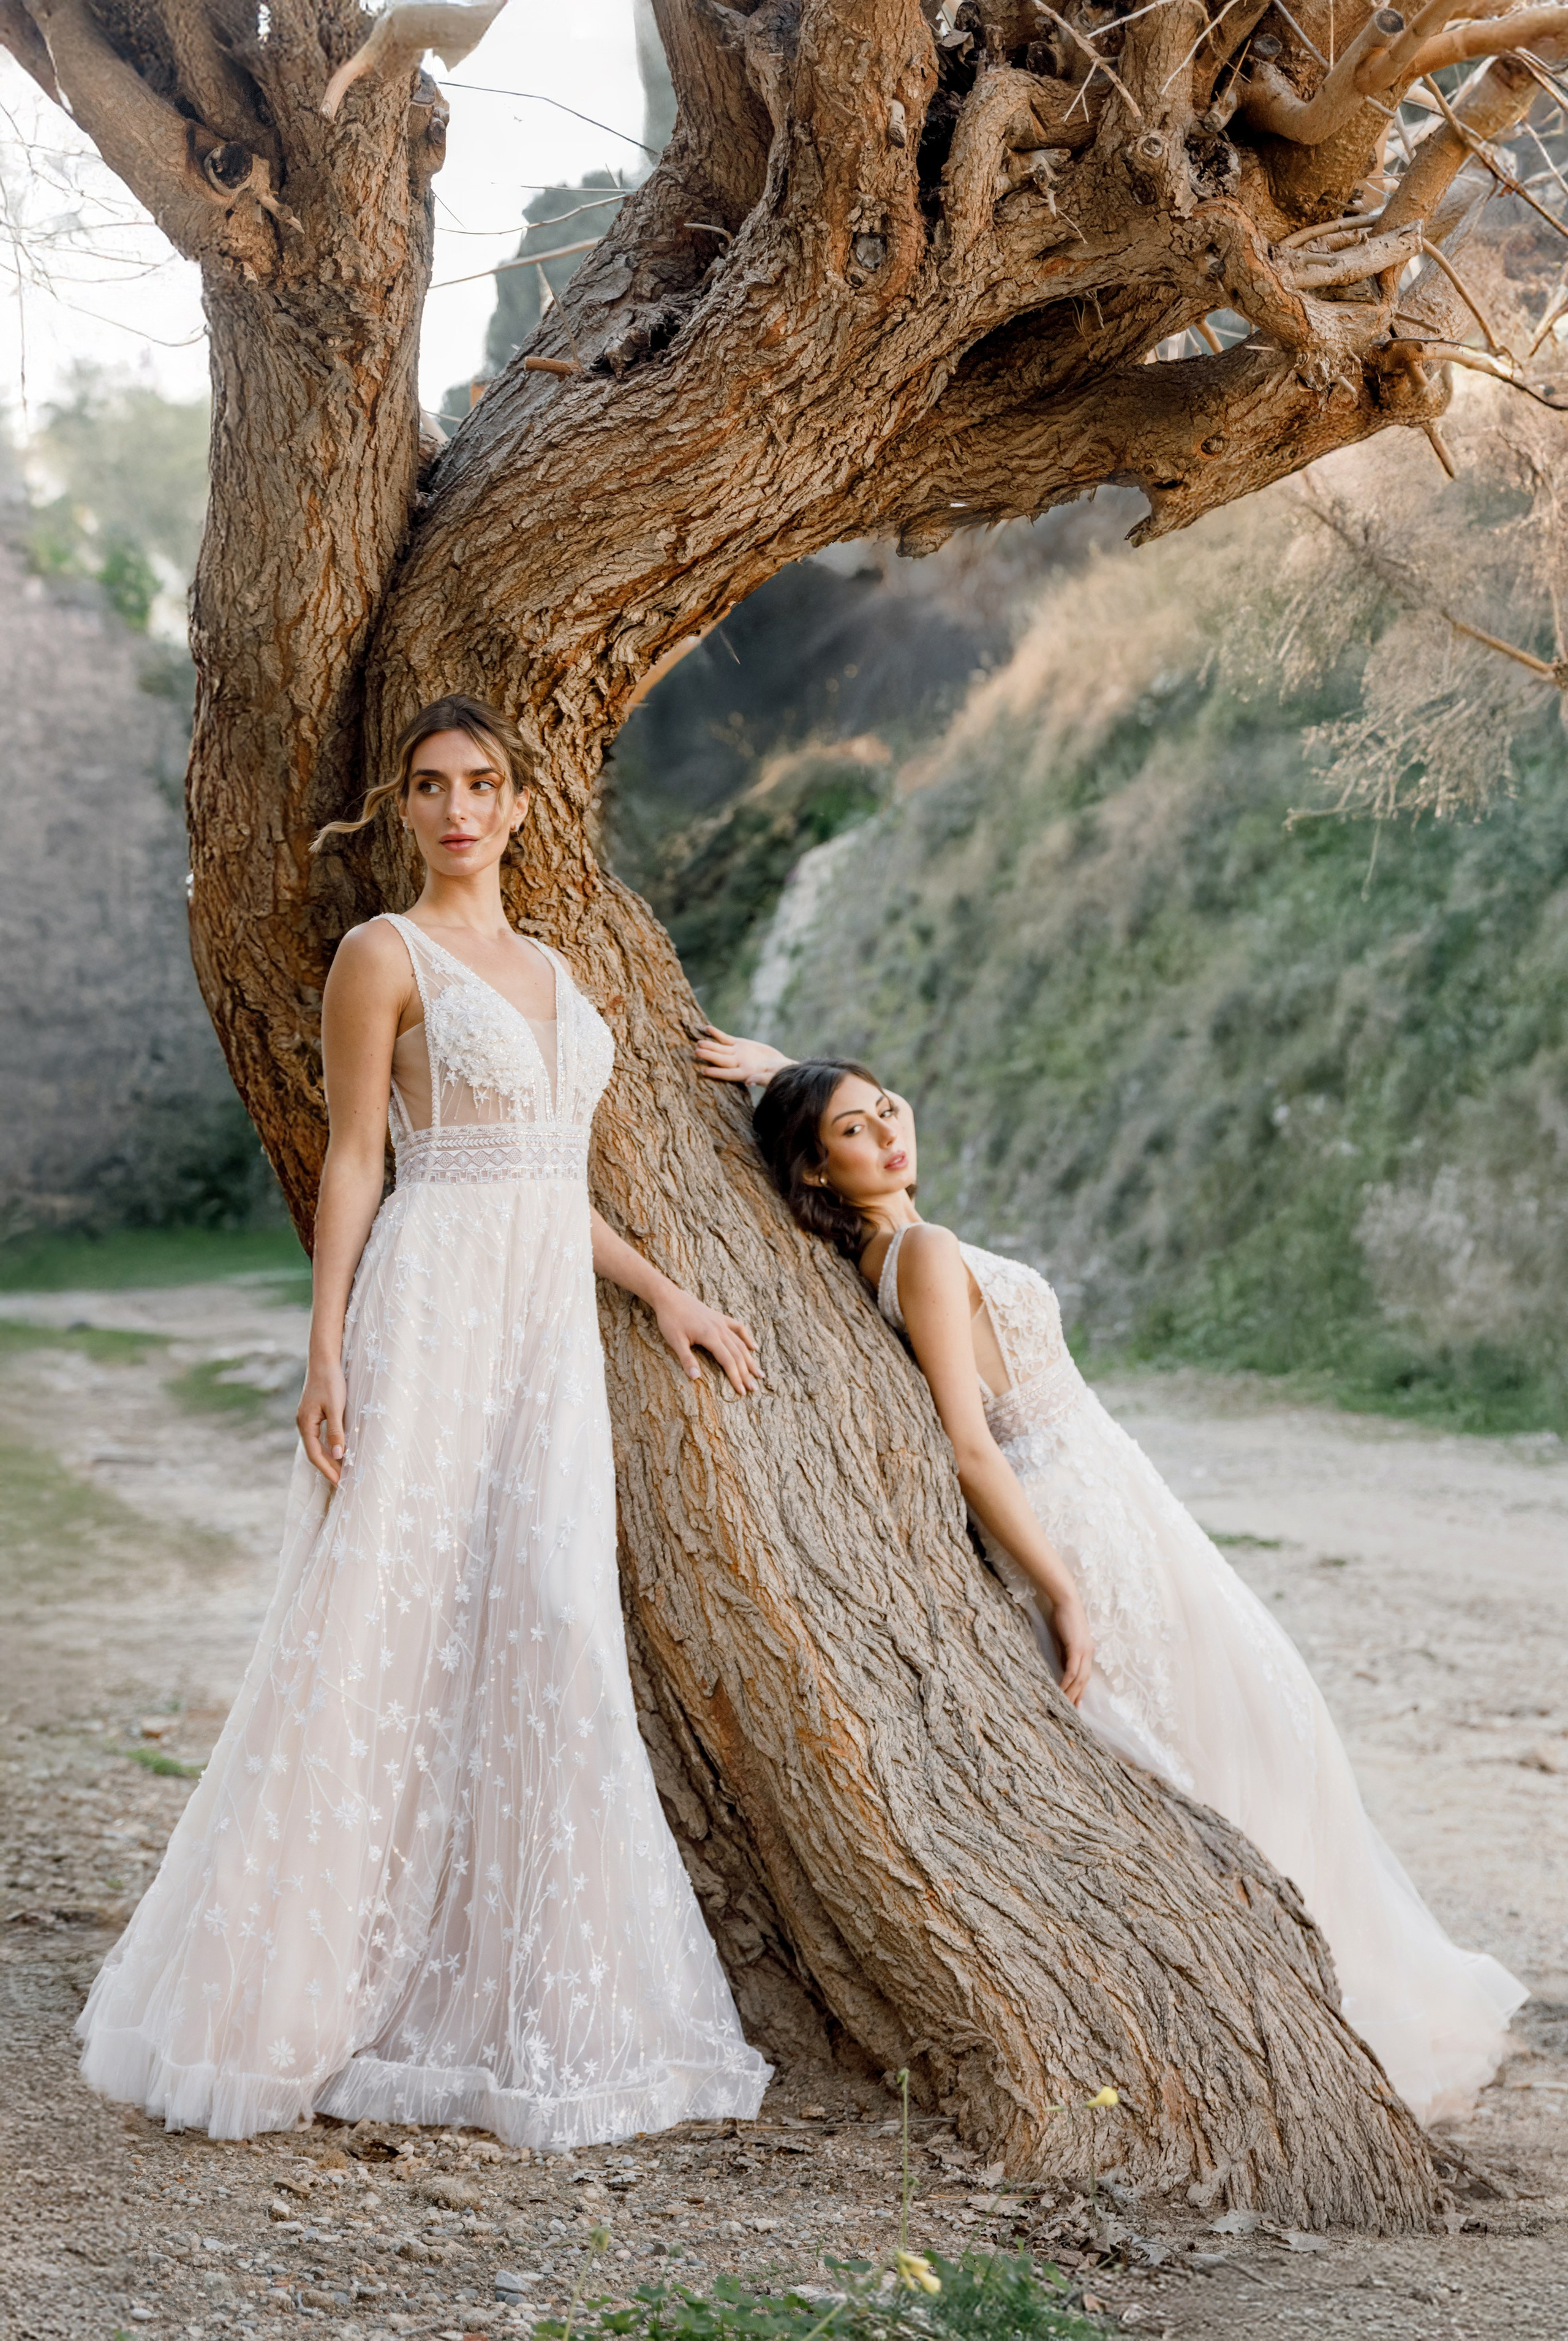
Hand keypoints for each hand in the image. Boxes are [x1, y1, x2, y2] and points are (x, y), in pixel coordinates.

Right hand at [297, 1357, 347, 1486]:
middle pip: (314, 1452)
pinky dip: (328, 1446)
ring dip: (328, 1458)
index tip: (339, 1482)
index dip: (327, 1470)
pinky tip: (338, 1450)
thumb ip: (336, 1432)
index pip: (315, 1454)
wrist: (324, 1360)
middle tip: (343, 1481)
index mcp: (305, 1424)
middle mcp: (303, 1423)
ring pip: (316, 1445)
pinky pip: (318, 1436)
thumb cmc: (330, 1381)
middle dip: (327, 1467)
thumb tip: (338, 1456)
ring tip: (342, 1470)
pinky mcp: (312, 1414)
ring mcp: (306, 1419)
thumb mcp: (336, 1407)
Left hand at [654, 1286, 762, 1393]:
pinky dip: (747, 1338)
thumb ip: (686, 1360)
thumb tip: (695, 1378)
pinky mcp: (719, 1317)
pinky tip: (754, 1347)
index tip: (742, 1392)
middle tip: (754, 1388)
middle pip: (738, 1354)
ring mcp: (721, 1322)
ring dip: (750, 1359)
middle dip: (747, 1373)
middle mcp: (720, 1329)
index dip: (736, 1377)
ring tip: (759, 1373)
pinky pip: (738, 1328)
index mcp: (710, 1336)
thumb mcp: (675, 1341)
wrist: (669, 1296)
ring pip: (740, 1343)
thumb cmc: (670, 1320)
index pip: (728, 1361)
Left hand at [694, 1023, 792, 1087]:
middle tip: (697, 1052)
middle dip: (709, 1056)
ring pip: (721, 1049)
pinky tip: (707, 1029)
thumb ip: (760, 1079)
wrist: (780, 1065)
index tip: (704, 1071)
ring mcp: (737, 1054)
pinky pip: (726, 1039)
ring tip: (698, 1042)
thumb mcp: (772, 1077)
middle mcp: (738, 1064)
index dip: (717, 1072)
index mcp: (745, 1073)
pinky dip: (717, 1034)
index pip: (729, 1074)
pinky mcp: (739, 1044)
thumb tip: (749, 1082)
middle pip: (721, 1060)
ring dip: (710, 1045)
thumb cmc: (779, 1074)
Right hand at [1051, 1592, 1094, 1706]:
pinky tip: (1060, 1690)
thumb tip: (1063, 1670)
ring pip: (1079, 1679)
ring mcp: (1084, 1651)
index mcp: (1087, 1652)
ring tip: (1064, 1706)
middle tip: (1071, 1712)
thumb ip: (1065, 1655)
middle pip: (1084, 1681)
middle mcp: (1089, 1654)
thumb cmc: (1063, 1617)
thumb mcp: (1065, 1641)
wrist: (1066, 1600)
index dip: (1080, 1691)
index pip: (1084, 1676)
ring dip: (1071, 1693)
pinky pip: (1072, 1671)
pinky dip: (1067, 1682)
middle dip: (1077, 1697)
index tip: (1075, 1705)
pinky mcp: (1077, 1648)